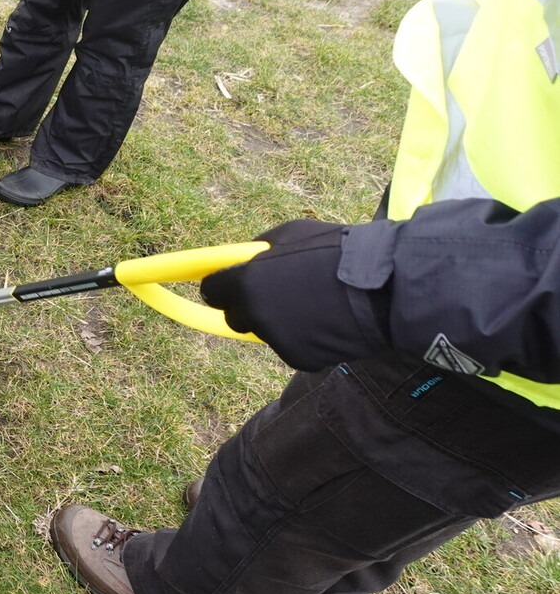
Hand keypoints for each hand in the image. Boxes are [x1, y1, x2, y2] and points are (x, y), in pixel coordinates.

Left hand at [201, 220, 381, 371]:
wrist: (382, 287)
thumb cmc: (337, 252)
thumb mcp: (291, 234)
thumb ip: (259, 249)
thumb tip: (243, 257)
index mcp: (246, 283)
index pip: (212, 291)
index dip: (221, 286)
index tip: (229, 284)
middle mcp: (254, 315)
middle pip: (235, 317)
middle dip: (248, 307)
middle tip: (275, 294)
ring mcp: (276, 340)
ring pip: (267, 332)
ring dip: (280, 321)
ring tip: (315, 302)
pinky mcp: (299, 359)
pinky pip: (292, 346)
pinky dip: (304, 337)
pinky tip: (328, 320)